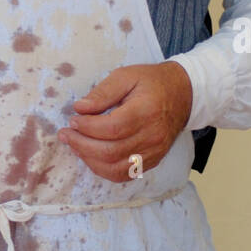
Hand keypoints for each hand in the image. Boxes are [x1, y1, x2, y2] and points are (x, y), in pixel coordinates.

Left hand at [58, 62, 192, 181]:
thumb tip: (80, 108)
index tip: (74, 119)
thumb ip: (103, 92)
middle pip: (111, 152)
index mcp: (146, 111)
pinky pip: (124, 175)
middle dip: (82, 145)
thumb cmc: (152, 82)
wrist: (184, 95)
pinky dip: (104, 169)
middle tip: (66, 134)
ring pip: (115, 168)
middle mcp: (152, 136)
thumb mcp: (127, 75)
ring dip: (90, 160)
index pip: (112, 128)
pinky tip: (92, 156)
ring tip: (76, 145)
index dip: (88, 127)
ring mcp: (154, 152)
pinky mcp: (153, 161)